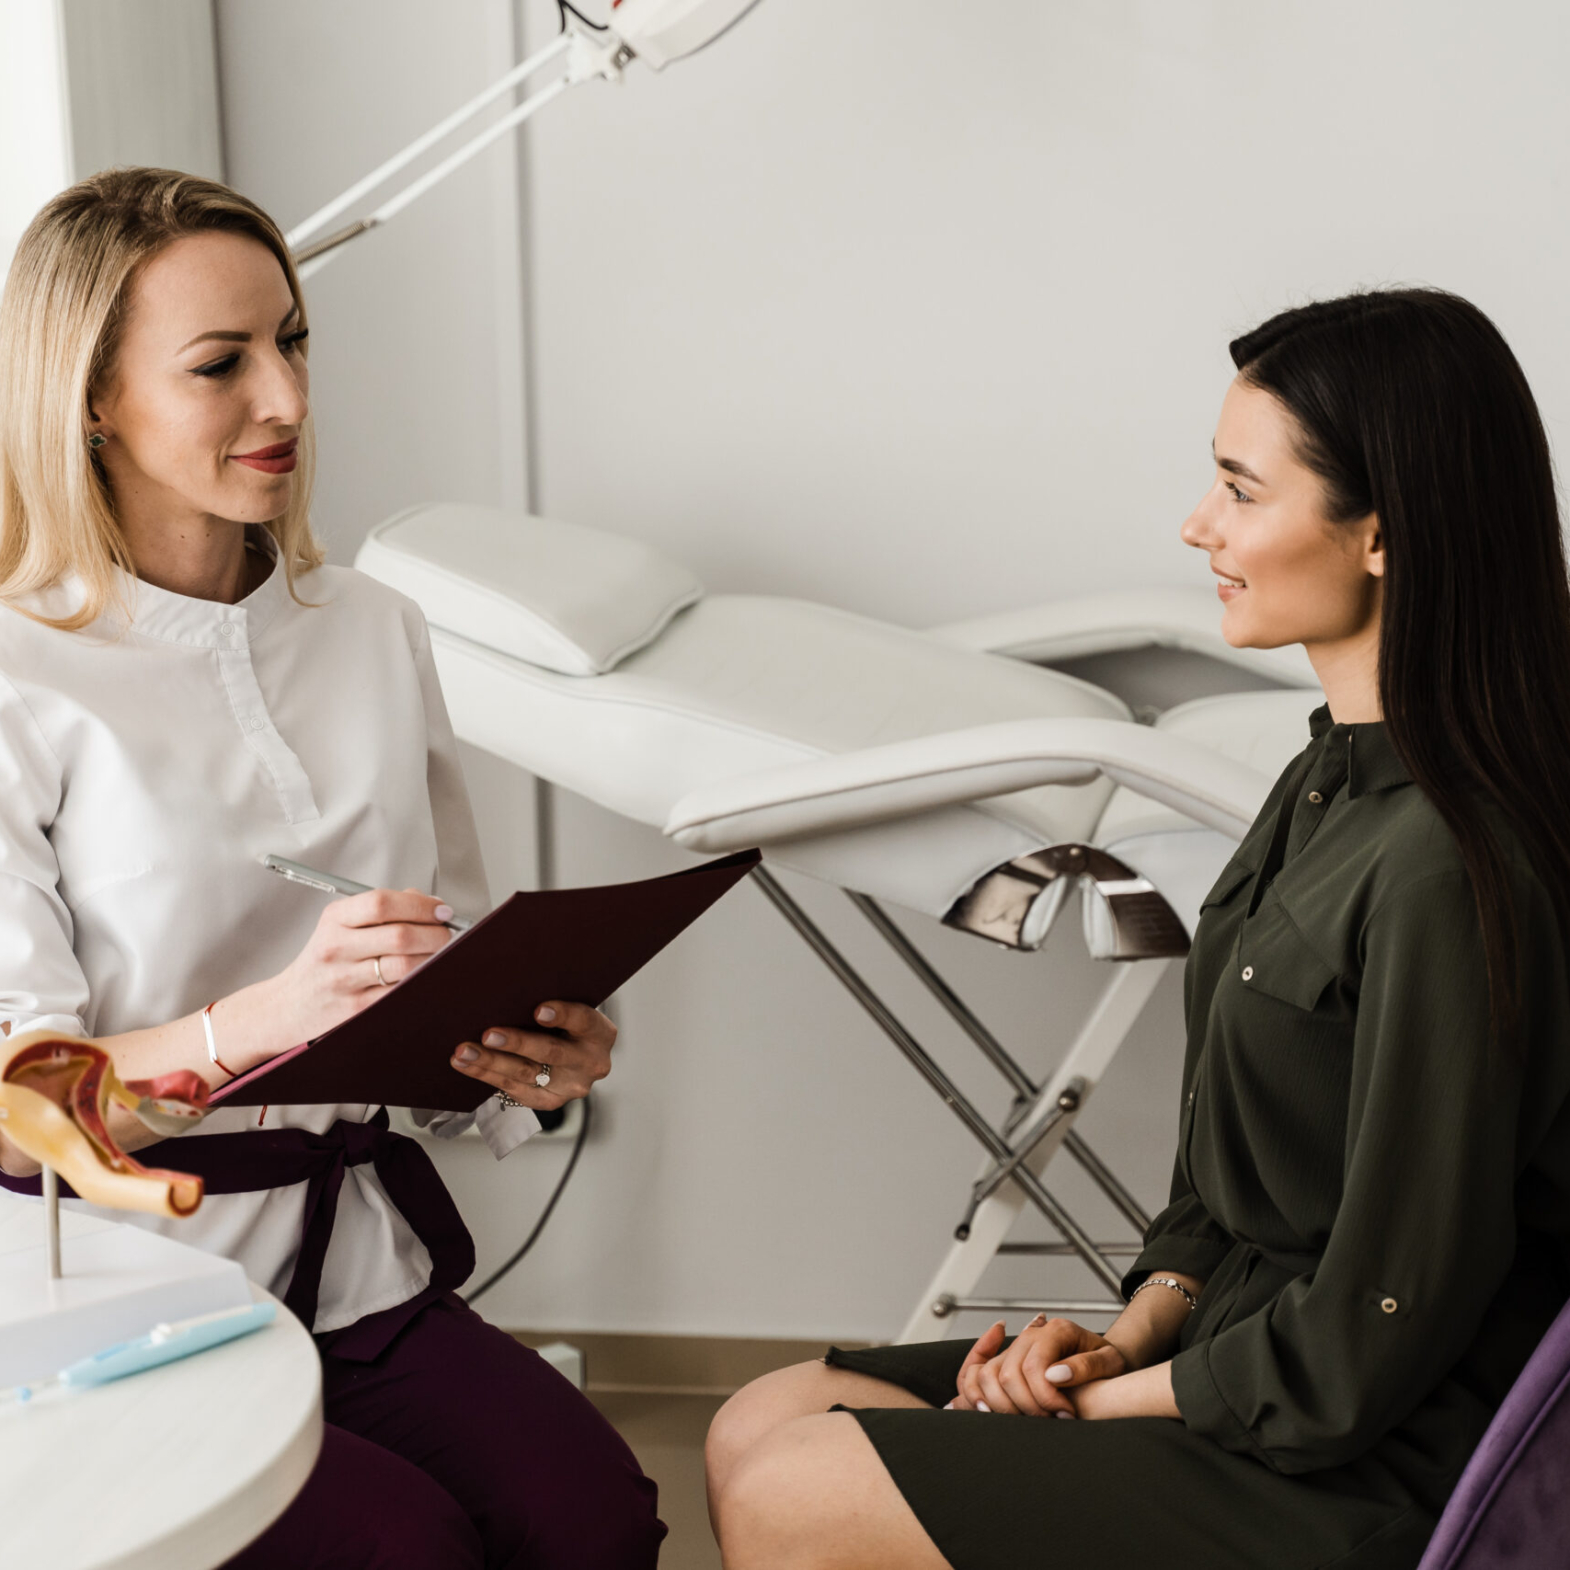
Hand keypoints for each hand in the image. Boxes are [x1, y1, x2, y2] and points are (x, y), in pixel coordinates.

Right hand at [261, 889, 453, 1065]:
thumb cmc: (326, 959)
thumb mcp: (342, 924)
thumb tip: (430, 904)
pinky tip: (423, 975)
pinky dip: (419, 981)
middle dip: (435, 933)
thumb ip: (384, 909)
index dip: (420, 905)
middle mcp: (336, 947)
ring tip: (437, 954)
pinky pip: (399, 991)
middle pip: (400, 936)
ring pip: (405, 966)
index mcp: (335, 919)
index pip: (382, 903)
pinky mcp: (356, 1007)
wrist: (290, 1003)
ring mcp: (345, 979)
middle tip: (446, 933)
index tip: (441, 910)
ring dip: (432, 958)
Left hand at [450, 1000, 615, 1111]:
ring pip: (527, 1074)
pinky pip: (515, 1090)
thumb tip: (507, 986)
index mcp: (600, 1033)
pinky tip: (466, 1064)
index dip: (562, 1015)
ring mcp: (571, 1086)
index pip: (583, 1020)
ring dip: (491, 1062)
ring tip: (464, 1051)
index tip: (538, 1010)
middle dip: (516, 1042)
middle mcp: (592, 1062)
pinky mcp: (550, 1102)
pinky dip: (487, 1076)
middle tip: (488, 1034)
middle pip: (551, 1052)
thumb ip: (548, 998)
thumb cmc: (563, 1021)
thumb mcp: (568, 1005)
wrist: (572, 1054)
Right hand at [951, 1316, 1128, 1417]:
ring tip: (1028, 1421)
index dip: (1046, 1397)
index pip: (1034, 1366)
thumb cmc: (1109, 1361)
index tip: (1066, 1415)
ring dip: (1003, 1405)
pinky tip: (989, 1410)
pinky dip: (976, 1393)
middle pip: (1009, 1374)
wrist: (1103, 1358)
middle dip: (1028, 1406)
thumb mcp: (1110, 1362)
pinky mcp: (1007, 1361)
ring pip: (988, 1376)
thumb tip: (1055, 1376)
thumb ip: (1086, 1366)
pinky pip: (976, 1375)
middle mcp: (1031, 1335)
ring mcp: (1016, 1348)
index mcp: (1056, 1331)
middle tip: (1052, 1422)